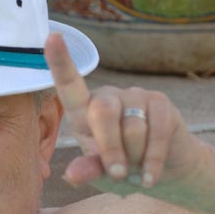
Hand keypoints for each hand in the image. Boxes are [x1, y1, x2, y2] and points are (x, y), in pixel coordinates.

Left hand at [44, 32, 203, 188]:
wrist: (163, 171)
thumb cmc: (123, 169)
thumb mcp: (101, 175)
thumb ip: (88, 170)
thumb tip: (73, 175)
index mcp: (84, 112)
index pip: (69, 86)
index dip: (60, 62)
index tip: (51, 36)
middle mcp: (107, 98)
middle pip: (103, 112)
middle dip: (110, 149)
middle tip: (117, 174)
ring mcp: (135, 96)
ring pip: (133, 129)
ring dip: (135, 158)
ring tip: (136, 169)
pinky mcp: (160, 102)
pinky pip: (157, 132)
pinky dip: (153, 161)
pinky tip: (150, 177)